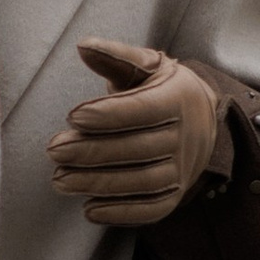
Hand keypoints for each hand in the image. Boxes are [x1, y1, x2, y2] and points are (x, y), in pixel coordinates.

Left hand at [47, 37, 228, 229]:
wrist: (204, 121)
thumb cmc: (163, 89)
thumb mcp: (147, 66)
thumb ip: (115, 57)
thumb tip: (83, 45)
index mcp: (178, 98)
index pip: (144, 109)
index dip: (109, 115)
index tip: (74, 117)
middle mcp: (186, 136)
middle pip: (138, 148)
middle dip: (93, 152)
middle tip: (54, 151)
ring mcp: (183, 169)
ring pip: (142, 182)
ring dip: (99, 184)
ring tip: (60, 180)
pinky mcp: (175, 194)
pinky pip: (151, 209)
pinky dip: (121, 213)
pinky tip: (89, 209)